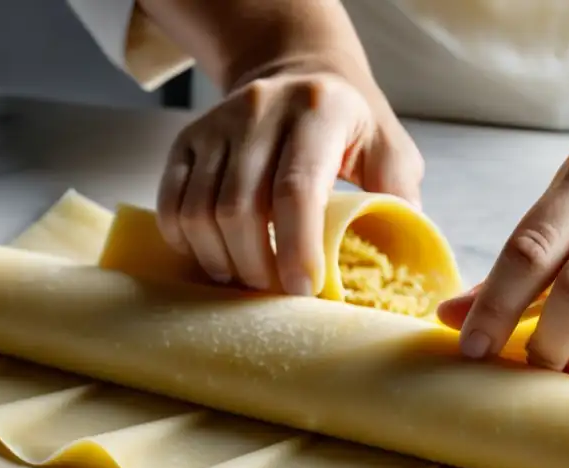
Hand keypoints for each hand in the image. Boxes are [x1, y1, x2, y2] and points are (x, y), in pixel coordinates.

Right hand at [156, 66, 422, 295]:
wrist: (298, 72)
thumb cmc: (348, 126)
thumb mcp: (388, 148)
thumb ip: (397, 198)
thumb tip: (396, 265)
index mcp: (319, 110)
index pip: (296, 188)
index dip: (297, 248)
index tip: (303, 289)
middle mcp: (261, 109)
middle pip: (240, 209)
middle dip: (255, 266)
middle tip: (274, 294)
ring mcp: (217, 124)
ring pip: (200, 211)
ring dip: (220, 261)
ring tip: (245, 280)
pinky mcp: (187, 140)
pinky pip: (171, 204)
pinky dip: (187, 243)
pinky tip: (214, 257)